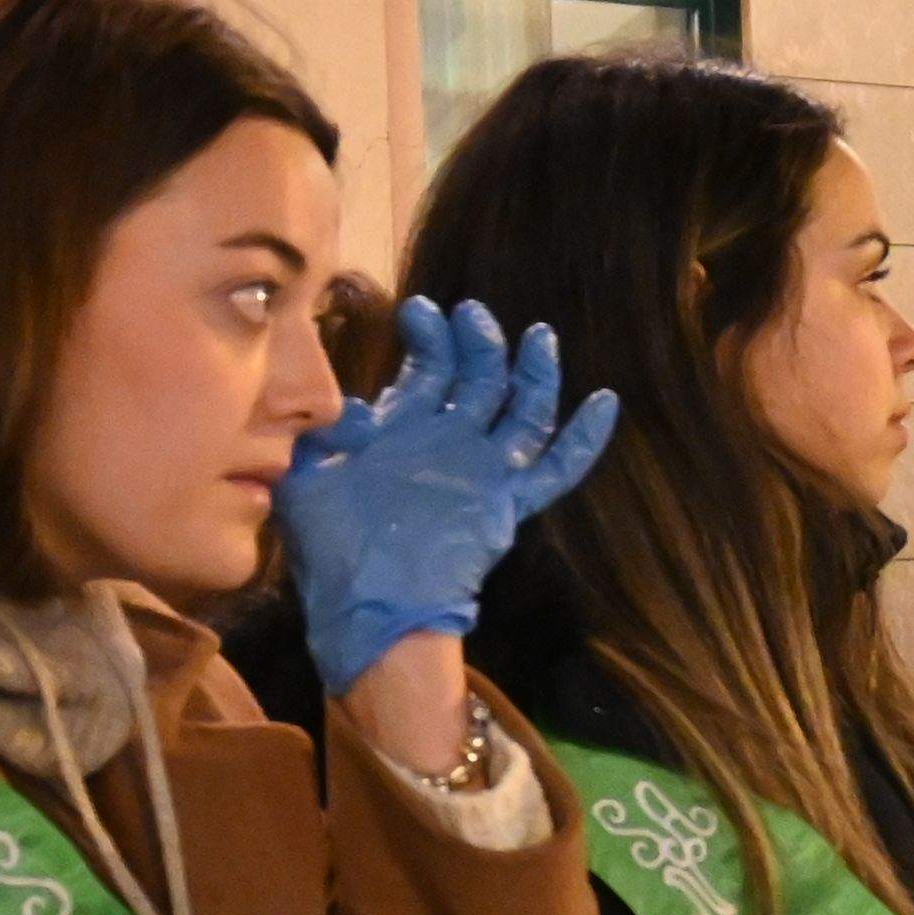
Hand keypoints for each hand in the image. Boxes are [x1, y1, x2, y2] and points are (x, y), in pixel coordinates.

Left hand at [276, 296, 620, 695]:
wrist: (363, 604)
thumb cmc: (327, 545)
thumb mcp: (307, 475)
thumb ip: (325, 432)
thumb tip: (351, 403)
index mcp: (405, 429)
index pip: (430, 365)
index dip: (429, 334)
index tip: (416, 310)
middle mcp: (449, 443)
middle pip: (481, 377)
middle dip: (480, 340)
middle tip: (471, 312)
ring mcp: (482, 472)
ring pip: (524, 412)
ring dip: (535, 373)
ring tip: (540, 336)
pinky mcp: (506, 505)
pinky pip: (554, 470)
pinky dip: (582, 440)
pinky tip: (606, 402)